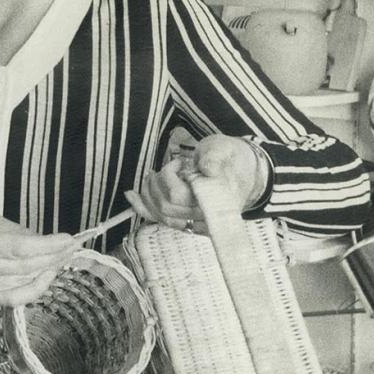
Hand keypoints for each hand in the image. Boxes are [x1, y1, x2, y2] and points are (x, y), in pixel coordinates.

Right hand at [0, 214, 76, 306]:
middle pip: (25, 267)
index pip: (21, 248)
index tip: (68, 239)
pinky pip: (15, 298)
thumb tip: (50, 243)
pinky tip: (47, 277)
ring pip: (24, 282)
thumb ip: (18, 233)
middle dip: (54, 257)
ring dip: (49, 271)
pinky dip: (35, 288)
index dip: (49, 245)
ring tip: (63, 258)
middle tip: (72, 247)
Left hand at [125, 135, 268, 233]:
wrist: (241, 171)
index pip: (181, 197)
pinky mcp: (186, 221)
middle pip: (166, 205)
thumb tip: (206, 169)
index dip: (170, 180)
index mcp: (217, 200)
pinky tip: (131, 196)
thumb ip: (214, 158)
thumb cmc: (231, 159)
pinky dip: (143, 207)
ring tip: (156, 175)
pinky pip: (160, 219)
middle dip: (159, 181)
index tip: (178, 163)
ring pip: (161, 214)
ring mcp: (196, 223)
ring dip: (150, 192)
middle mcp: (206, 218)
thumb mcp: (224, 150)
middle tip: (169, 165)